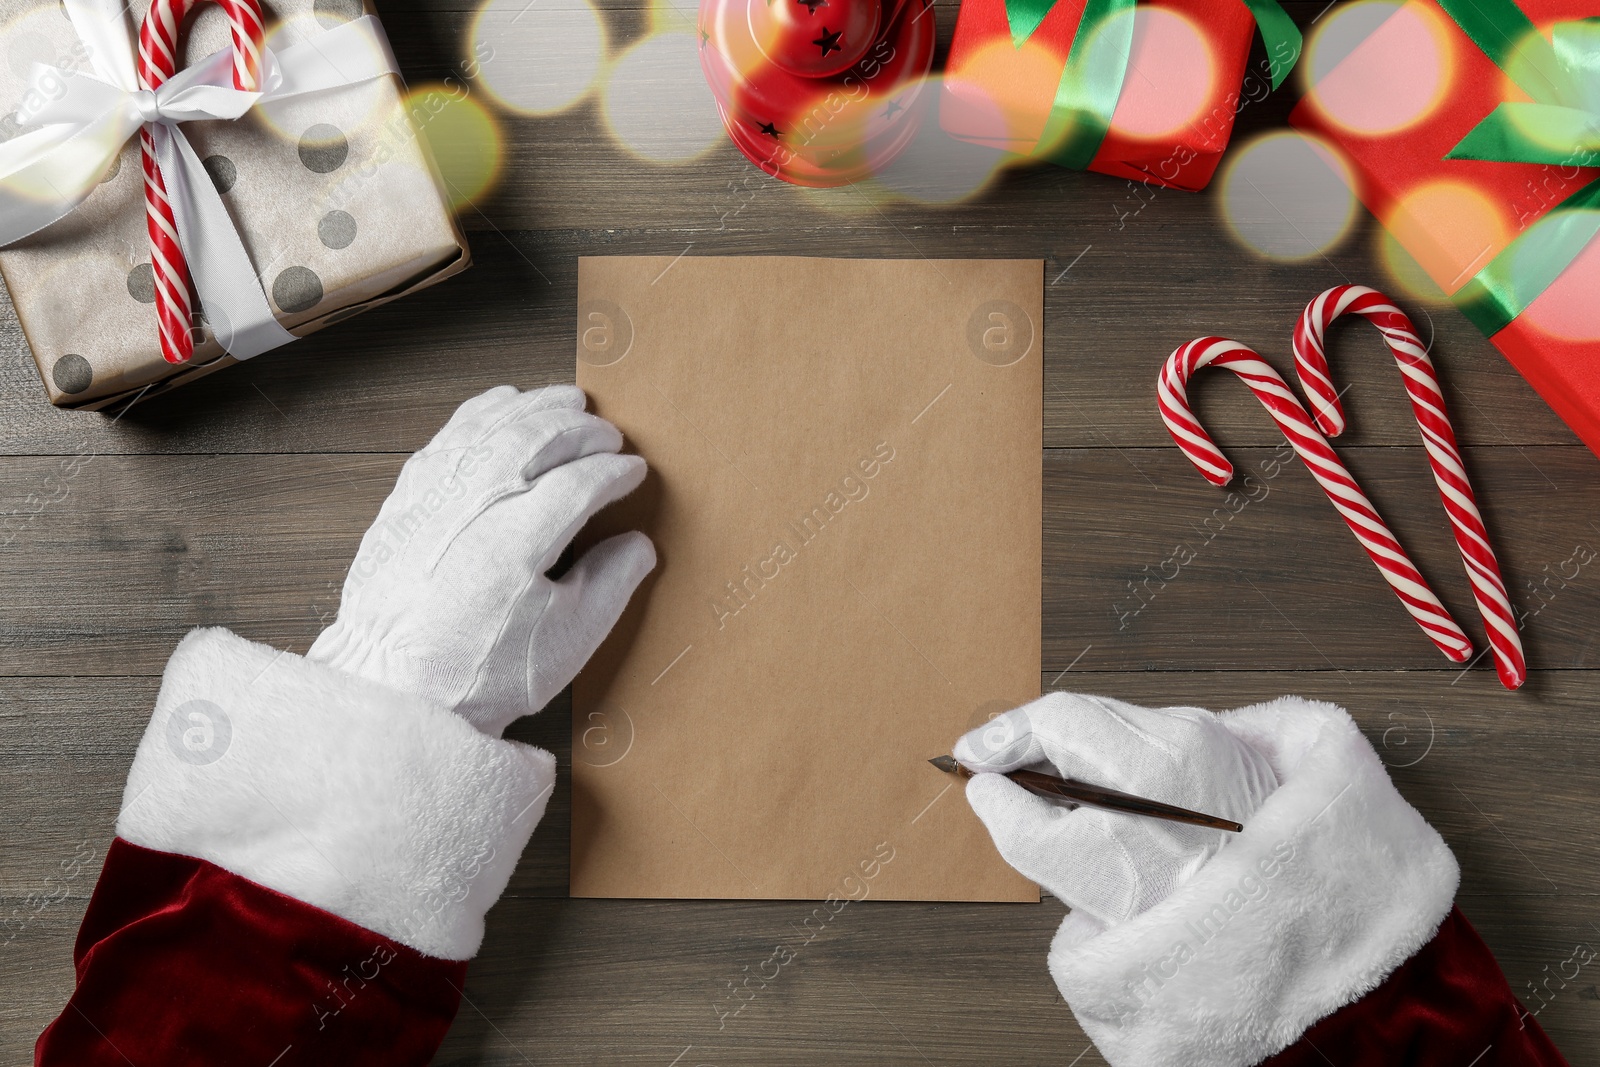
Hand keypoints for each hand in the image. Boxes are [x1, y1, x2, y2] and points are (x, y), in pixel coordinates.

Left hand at [308, 384, 654, 735]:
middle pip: (535, 439)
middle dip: (580, 429)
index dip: (614, 472)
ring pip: (488, 428)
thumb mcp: (567, 642)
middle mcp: (472, 506)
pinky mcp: (403, 505)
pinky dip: (478, 415)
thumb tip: (638, 545)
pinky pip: (445, 439)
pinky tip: (499, 408)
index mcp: (518, 538)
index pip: (580, 481)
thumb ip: (610, 584)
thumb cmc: (476, 676)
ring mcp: (432, 500)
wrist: (392, 694)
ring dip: (533, 408)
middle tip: (609, 433)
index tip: (633, 472)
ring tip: (566, 402)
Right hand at [955, 692, 1278, 926]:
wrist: (1261, 930)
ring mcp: (1209, 740)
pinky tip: (1110, 803)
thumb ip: (1015, 823)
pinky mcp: (1223, 750)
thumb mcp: (1074, 877)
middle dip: (1034, 744)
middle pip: (1082, 714)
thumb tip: (986, 786)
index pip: (1055, 716)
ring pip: (1114, 726)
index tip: (972, 756)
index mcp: (1151, 762)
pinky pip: (1149, 740)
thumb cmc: (1176, 912)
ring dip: (1076, 754)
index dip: (1003, 734)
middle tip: (1001, 779)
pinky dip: (1116, 762)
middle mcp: (1186, 736)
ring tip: (1058, 801)